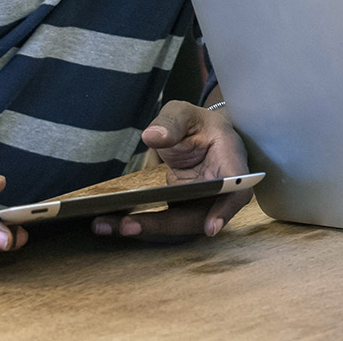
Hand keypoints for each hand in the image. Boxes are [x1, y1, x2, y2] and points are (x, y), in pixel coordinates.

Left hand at [94, 101, 249, 240]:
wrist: (196, 136)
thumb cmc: (195, 123)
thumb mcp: (183, 113)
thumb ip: (170, 122)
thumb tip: (153, 137)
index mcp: (230, 159)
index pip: (237, 189)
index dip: (226, 210)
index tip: (210, 227)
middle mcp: (221, 188)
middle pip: (202, 216)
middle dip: (165, 225)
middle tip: (127, 225)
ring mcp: (203, 202)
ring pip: (180, 224)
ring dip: (146, 229)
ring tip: (105, 225)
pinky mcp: (184, 209)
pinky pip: (166, 222)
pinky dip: (141, 224)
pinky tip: (109, 222)